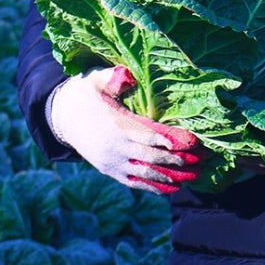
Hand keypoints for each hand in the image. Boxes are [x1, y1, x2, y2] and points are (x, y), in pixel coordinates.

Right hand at [47, 65, 203, 193]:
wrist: (61, 116)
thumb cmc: (84, 93)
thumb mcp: (95, 80)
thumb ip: (112, 78)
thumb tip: (127, 76)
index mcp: (116, 124)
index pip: (149, 133)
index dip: (173, 139)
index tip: (194, 142)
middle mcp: (115, 147)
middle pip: (152, 156)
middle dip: (179, 160)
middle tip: (204, 160)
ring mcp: (111, 161)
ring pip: (146, 173)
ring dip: (172, 177)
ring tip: (195, 177)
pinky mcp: (109, 170)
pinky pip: (134, 182)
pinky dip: (154, 187)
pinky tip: (173, 188)